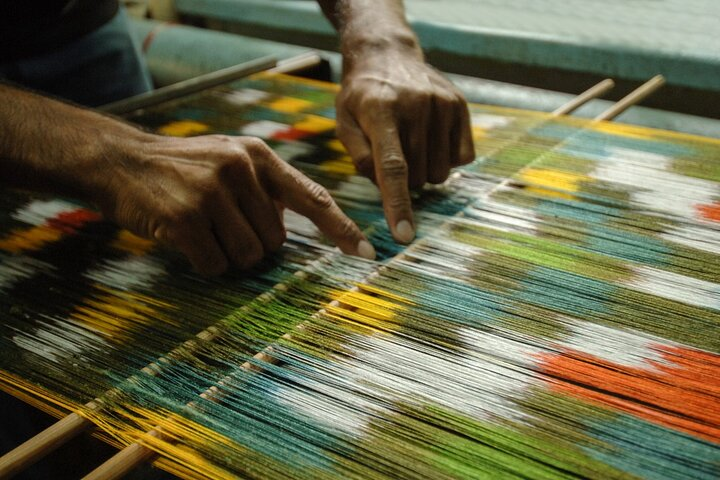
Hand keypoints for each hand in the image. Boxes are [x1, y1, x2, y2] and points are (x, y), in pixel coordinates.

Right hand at [95, 134, 375, 274]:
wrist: (120, 160)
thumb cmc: (182, 166)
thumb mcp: (229, 159)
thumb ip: (265, 188)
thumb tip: (289, 231)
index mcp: (258, 156)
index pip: (313, 197)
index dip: (341, 228)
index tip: (366, 252)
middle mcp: (240, 169)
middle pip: (275, 242)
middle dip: (252, 245)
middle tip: (220, 224)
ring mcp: (212, 192)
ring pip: (248, 257)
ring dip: (228, 255)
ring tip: (202, 228)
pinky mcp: (186, 218)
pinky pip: (216, 265)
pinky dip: (204, 262)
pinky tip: (185, 238)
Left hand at [336, 46, 474, 242]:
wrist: (387, 55)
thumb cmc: (360, 97)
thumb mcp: (344, 122)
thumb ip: (360, 155)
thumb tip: (383, 185)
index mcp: (380, 111)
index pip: (393, 168)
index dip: (398, 205)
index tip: (405, 236)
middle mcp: (416, 106)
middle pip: (418, 177)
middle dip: (403, 182)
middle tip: (392, 157)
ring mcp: (442, 104)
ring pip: (440, 173)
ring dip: (424, 171)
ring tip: (409, 145)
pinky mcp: (460, 106)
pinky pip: (462, 158)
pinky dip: (445, 159)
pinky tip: (430, 139)